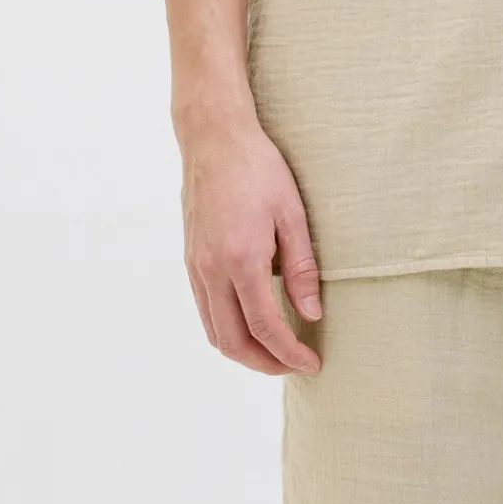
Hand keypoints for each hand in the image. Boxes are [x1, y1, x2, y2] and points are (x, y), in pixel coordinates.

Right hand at [179, 115, 323, 375]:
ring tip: (276, 351)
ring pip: (214, 332)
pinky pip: (205, 311)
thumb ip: (301, 267)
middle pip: (233, 342)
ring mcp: (196, 267)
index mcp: (240, 259)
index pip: (265, 327)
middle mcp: (211, 270)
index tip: (312, 363)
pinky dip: (227, 329)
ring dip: (244, 351)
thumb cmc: (259, 169)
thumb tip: (312, 314)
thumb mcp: (292, 213)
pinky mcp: (190, 260)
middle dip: (265, 363)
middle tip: (295, 364)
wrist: (214, 138)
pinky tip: (250, 323)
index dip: (289, 353)